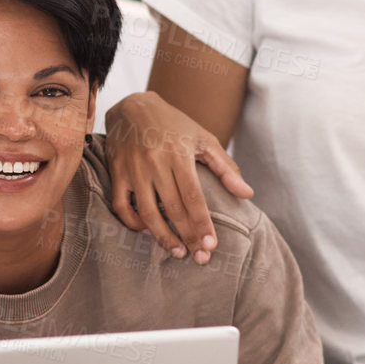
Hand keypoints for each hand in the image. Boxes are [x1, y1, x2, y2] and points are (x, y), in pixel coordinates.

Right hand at [104, 91, 253, 263]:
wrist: (133, 106)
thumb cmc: (173, 124)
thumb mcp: (203, 138)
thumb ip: (225, 167)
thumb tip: (247, 194)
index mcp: (179, 154)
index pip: (193, 197)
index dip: (202, 223)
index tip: (211, 245)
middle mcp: (155, 163)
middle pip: (173, 209)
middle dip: (188, 236)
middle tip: (199, 257)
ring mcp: (134, 169)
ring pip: (147, 212)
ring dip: (162, 236)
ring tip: (177, 251)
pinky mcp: (117, 173)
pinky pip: (122, 205)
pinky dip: (133, 222)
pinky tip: (148, 231)